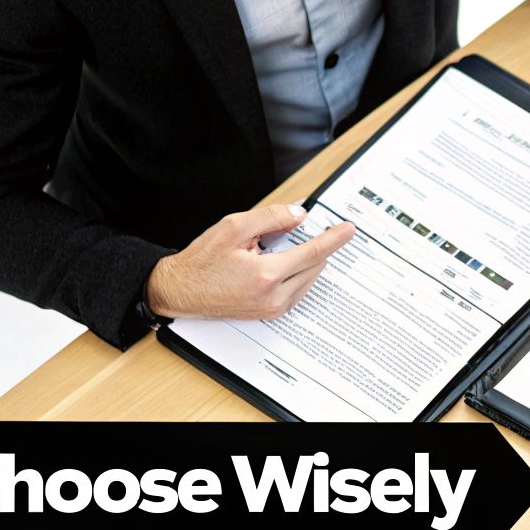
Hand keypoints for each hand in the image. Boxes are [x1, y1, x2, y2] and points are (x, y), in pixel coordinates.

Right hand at [146, 204, 355, 320]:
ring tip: (276, 249)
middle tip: (305, 230)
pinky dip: (297, 273)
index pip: (313, 253)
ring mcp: (273, 308)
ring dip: (305, 261)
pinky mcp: (270, 313)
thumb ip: (271, 218)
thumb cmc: (202, 262)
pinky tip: (281, 263)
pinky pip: (297, 290)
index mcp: (266, 274)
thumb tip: (300, 216)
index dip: (334, 239)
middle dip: (315, 246)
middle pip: (314, 266)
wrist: (180, 291)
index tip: (349, 230)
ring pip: (308, 278)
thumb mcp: (234, 227)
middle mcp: (274, 296)